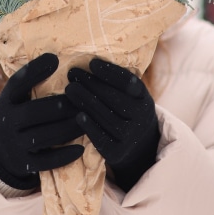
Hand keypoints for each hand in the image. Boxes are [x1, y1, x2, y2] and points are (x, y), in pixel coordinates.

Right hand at [0, 53, 84, 189]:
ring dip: (68, 128)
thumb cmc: (17, 112)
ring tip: (87, 121)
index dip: (34, 70)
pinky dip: (64, 155)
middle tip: (84, 99)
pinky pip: (46, 161)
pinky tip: (81, 148)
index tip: (55, 59)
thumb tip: (56, 56)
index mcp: (5, 100)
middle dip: (62, 105)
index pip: (17, 82)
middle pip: (35, 112)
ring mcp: (14, 144)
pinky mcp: (24, 163)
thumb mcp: (16, 96)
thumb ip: (31, 80)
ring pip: (44, 136)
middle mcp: (6, 121)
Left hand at [65, 59, 159, 191]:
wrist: (139, 148)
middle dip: (91, 83)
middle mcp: (141, 118)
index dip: (110, 72)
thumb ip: (117, 83)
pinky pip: (101, 138)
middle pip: (114, 98)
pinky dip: (89, 125)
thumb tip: (90, 61)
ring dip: (85, 101)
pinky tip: (77, 114)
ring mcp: (131, 137)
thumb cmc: (128, 112)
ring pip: (106, 117)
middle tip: (72, 73)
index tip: (91, 63)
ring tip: (69, 88)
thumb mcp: (131, 97)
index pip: (129, 82)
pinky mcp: (118, 153)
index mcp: (144, 99)